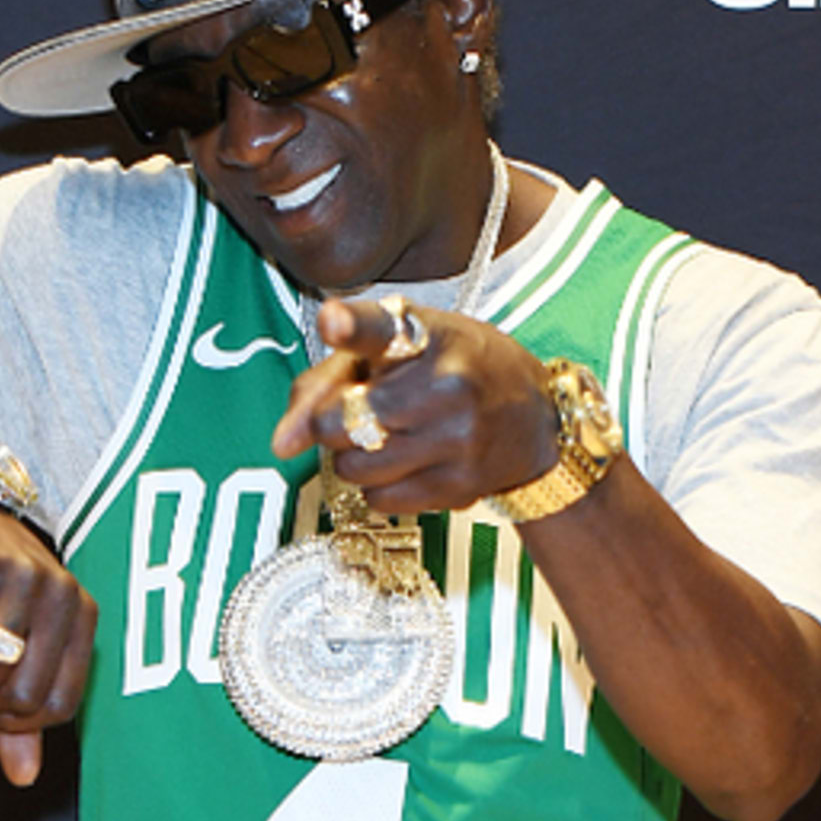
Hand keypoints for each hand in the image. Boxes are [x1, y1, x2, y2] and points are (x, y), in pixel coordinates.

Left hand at [271, 297, 564, 517]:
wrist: (538, 421)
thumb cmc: (458, 370)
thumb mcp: (401, 349)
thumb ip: (329, 380)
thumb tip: (282, 443)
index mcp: (427, 337)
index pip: (382, 329)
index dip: (352, 326)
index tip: (333, 321)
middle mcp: (445, 386)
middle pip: (340, 422)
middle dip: (334, 423)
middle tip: (361, 412)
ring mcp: (457, 439)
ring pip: (355, 468)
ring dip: (355, 458)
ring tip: (387, 438)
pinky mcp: (461, 485)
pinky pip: (381, 498)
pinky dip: (380, 486)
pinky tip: (407, 462)